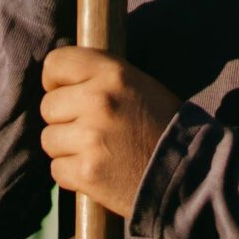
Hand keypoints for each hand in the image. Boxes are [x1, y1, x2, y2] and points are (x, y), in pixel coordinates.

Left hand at [39, 47, 179, 216]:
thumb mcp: (139, 85)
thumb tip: (58, 82)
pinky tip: (99, 172)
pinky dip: (73, 174)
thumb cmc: (163, 127)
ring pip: (49, 140)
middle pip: (48, 107)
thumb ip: (99, 78)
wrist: (190, 175)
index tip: (67, 93)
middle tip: (93, 130)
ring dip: (67, 149)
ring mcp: (90, 138)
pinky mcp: (86, 172)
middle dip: (64, 120)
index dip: (56, 81)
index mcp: (113, 74)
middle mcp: (98, 101)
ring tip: (99, 152)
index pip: (55, 64)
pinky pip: (57, 169)